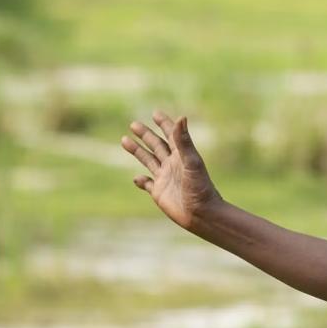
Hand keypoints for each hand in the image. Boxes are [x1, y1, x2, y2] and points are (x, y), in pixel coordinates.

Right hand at [120, 110, 221, 229]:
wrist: (202, 214)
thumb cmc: (200, 187)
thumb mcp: (191, 161)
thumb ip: (184, 141)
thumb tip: (181, 117)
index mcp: (181, 156)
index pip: (171, 136)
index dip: (165, 124)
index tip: (155, 113)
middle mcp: (172, 165)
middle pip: (156, 146)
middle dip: (146, 135)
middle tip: (134, 124)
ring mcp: (165, 178)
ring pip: (148, 161)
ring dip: (137, 151)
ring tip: (124, 140)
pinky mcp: (159, 193)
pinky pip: (147, 184)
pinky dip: (141, 181)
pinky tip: (136, 178)